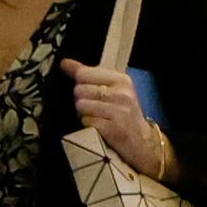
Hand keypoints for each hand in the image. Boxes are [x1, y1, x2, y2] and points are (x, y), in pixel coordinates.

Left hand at [63, 61, 171, 183]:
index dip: (79, 82)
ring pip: (81, 106)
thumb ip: (88, 74)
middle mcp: (121, 94)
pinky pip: (86, 121)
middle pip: (79, 90)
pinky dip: (88, 125)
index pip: (84, 73)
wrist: (142, 143)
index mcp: (122, 80)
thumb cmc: (124, 114)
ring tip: (96, 117)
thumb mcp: (113, 90)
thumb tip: (65, 63)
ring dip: (83, 114)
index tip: (87, 89)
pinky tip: (98, 127)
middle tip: (94, 108)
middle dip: (81, 100)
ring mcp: (118, 112)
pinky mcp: (113, 129)